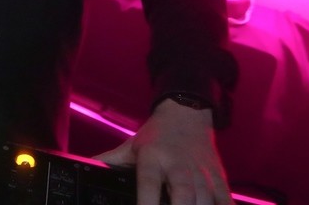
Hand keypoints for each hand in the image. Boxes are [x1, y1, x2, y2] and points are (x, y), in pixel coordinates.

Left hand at [94, 98, 231, 204]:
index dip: (145, 202)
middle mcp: (179, 166)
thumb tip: (83, 166)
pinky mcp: (219, 178)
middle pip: (183, 193)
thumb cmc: (156, 135)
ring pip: (205, 199)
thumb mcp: (130, 146)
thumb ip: (109, 161)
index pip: (148, 183)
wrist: (187, 113)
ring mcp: (202, 173)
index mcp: (154, 158)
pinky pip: (225, 200)